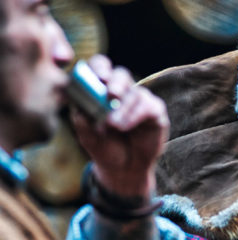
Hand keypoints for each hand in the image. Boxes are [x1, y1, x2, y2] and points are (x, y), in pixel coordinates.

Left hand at [70, 55, 168, 199]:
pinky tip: (125, 126)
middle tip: (110, 93)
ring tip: (113, 125)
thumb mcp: (87, 135)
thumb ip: (82, 118)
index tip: (97, 76)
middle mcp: (123, 92)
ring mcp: (140, 102)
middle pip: (121, 75)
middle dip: (115, 82)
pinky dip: (135, 115)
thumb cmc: (104, 148)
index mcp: (103, 90)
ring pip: (135, 93)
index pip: (102, 68)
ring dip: (123, 108)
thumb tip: (78, 103)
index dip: (99, 67)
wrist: (122, 170)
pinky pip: (149, 106)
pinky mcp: (155, 113)